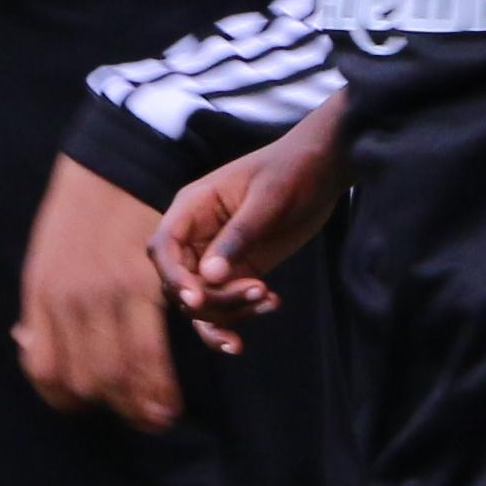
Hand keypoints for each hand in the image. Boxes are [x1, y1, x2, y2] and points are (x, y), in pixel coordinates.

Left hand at [16, 159, 191, 428]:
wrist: (114, 163)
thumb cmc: (80, 214)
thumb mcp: (44, 258)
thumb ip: (39, 304)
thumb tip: (25, 342)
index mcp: (40, 294)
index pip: (44, 369)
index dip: (65, 398)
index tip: (87, 404)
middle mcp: (67, 300)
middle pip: (84, 380)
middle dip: (110, 408)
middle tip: (132, 417)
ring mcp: (105, 294)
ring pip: (117, 375)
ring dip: (139, 407)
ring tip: (156, 418)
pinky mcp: (142, 285)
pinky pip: (149, 352)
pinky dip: (159, 384)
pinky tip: (168, 398)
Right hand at [155, 103, 344, 330]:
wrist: (322, 171)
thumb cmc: (291, 170)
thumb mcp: (268, 198)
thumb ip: (239, 236)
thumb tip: (209, 275)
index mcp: (193, 207)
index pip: (163, 248)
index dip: (173, 277)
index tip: (197, 299)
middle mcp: (197, 235)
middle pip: (180, 283)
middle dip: (212, 299)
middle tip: (258, 289)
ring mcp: (215, 257)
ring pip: (201, 302)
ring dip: (229, 313)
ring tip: (269, 300)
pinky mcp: (238, 272)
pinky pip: (226, 305)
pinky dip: (242, 314)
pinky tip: (272, 304)